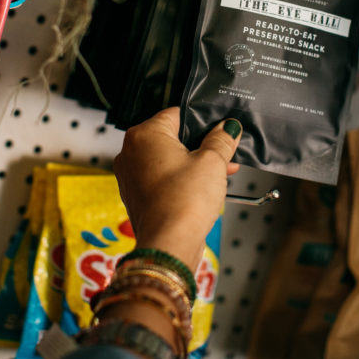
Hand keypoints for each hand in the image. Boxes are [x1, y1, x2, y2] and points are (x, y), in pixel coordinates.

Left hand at [114, 107, 241, 270]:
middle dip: (200, 147)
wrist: (169, 244)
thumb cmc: (183, 202)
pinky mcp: (136, 196)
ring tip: (219, 175)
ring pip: (167, 160)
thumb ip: (221, 139)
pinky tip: (202, 189)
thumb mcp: (212, 162)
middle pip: (172, 138)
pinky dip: (180, 180)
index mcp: (144, 134)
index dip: (203, 123)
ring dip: (193, 165)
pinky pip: (161, 179)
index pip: (177, 115)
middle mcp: (130, 152)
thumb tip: (227, 128)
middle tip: (223, 155)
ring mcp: (130, 176)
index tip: (220, 132)